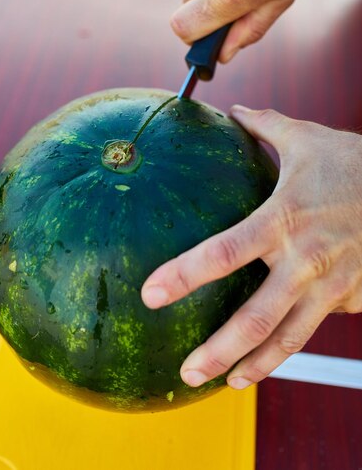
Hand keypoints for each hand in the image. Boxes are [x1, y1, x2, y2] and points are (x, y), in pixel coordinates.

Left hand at [141, 106, 361, 389]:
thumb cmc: (355, 163)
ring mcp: (334, 285)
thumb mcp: (308, 139)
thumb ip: (266, 126)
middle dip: (217, 352)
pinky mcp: (354, 299)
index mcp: (283, 220)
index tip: (151, 295)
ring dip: (255, 366)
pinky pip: (318, 323)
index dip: (184, 276)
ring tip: (226, 383)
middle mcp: (306, 260)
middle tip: (187, 373)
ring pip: (290, 339)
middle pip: (254, 319)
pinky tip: (274, 349)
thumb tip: (236, 109)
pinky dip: (293, 340)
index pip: (222, 254)